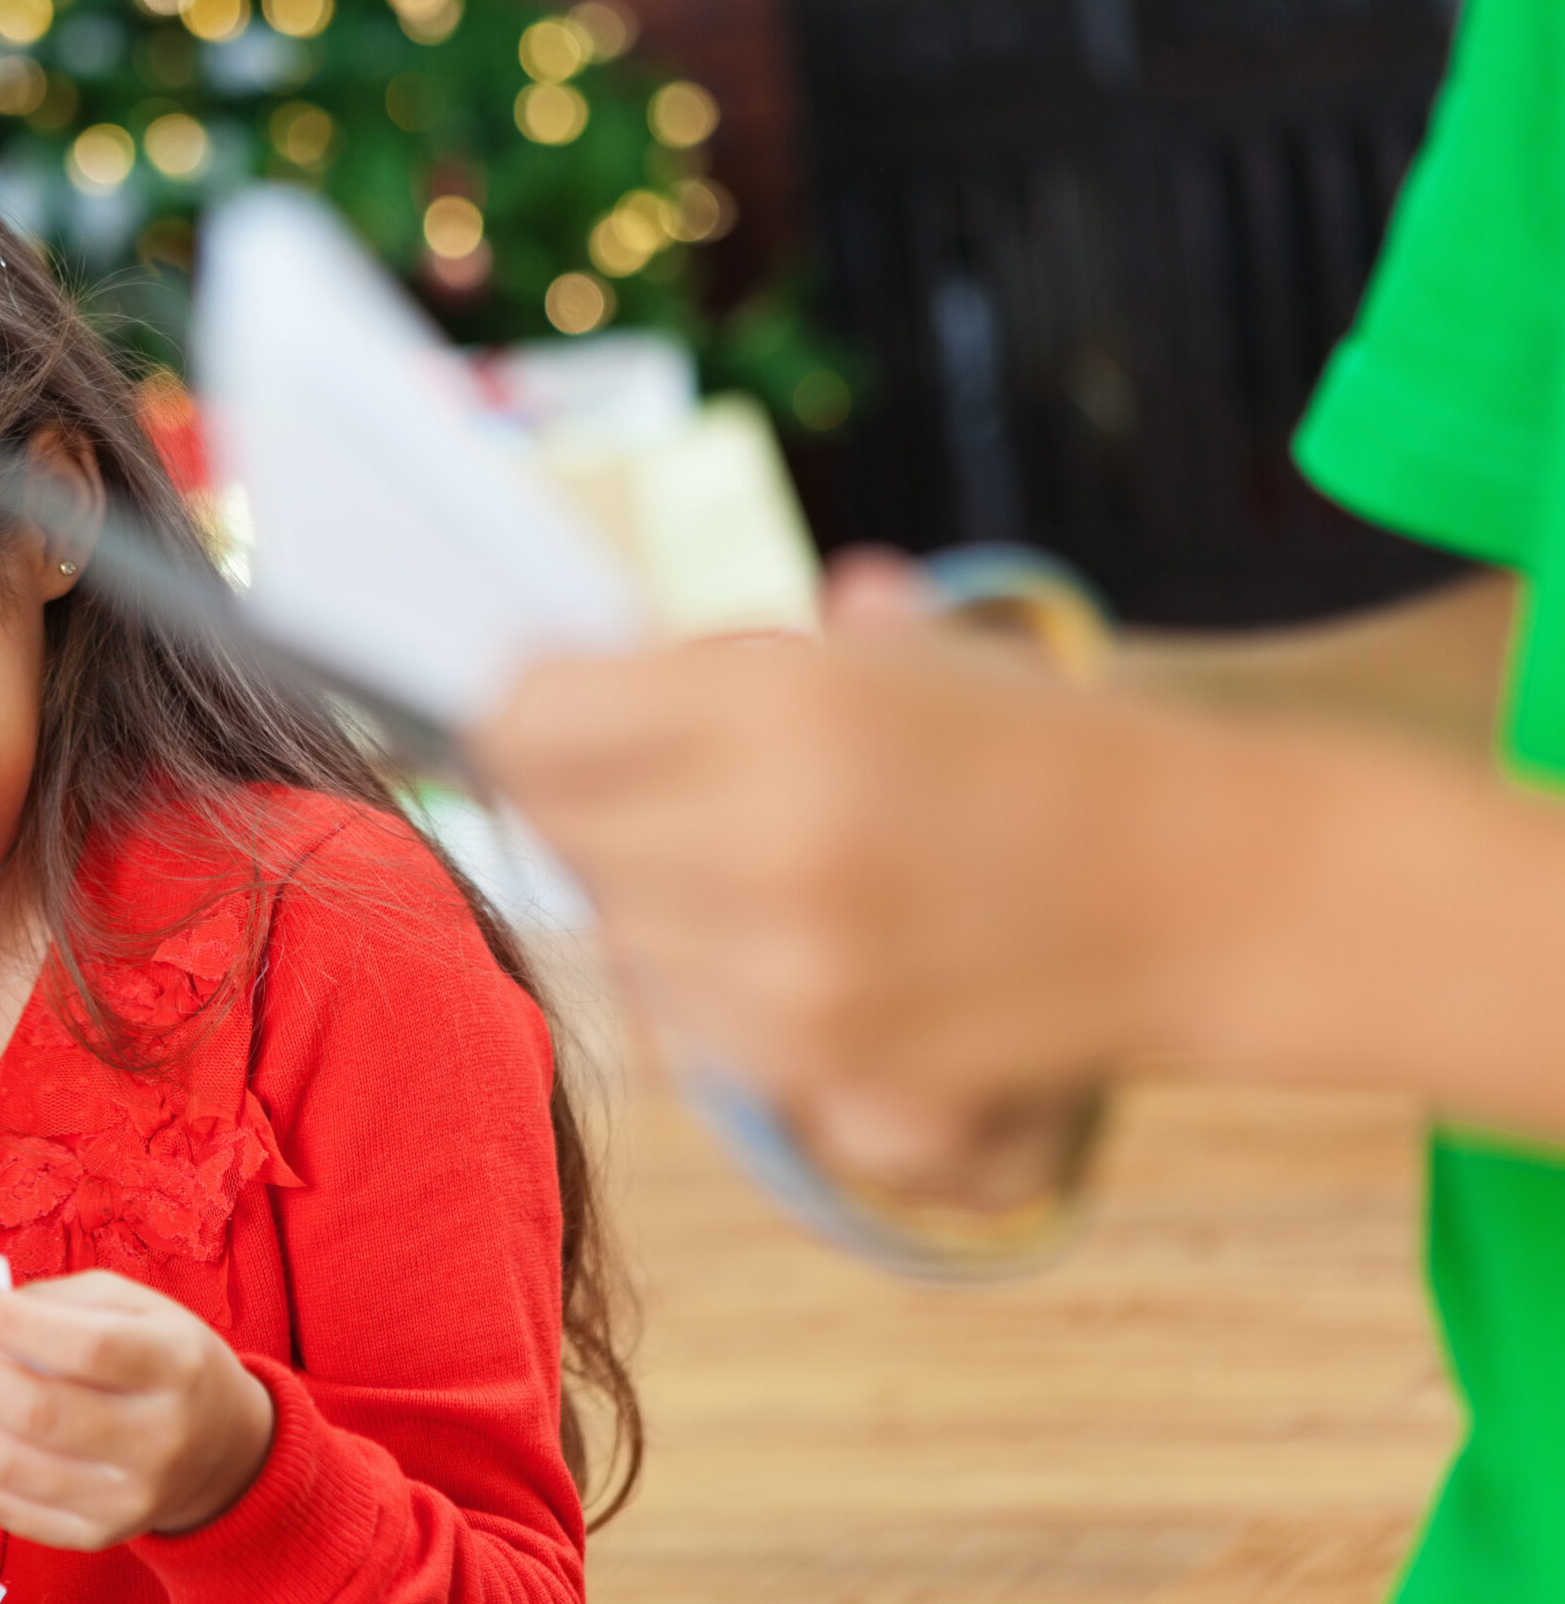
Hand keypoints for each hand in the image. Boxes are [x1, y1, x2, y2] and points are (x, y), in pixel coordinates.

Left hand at [0, 1270, 275, 1549]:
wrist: (219, 1447)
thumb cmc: (166, 1360)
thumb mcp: (137, 1304)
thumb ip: (59, 1299)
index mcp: (175, 1365)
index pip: (85, 1349)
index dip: (8, 1322)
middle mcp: (158, 1438)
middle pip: (35, 1411)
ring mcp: (126, 1497)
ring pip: (9, 1465)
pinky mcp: (94, 1533)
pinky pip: (4, 1506)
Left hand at [475, 629, 1268, 1203]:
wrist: (1211, 895)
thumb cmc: (1045, 750)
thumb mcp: (885, 655)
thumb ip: (713, 665)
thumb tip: (546, 676)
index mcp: (780, 709)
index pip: (530, 723)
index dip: (524, 710)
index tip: (549, 706)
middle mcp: (768, 848)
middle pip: (558, 828)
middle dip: (592, 794)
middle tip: (668, 775)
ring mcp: (788, 982)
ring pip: (616, 934)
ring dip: (654, 892)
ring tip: (768, 859)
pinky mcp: (821, 1080)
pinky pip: (690, 1025)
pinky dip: (715, 984)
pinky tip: (805, 944)